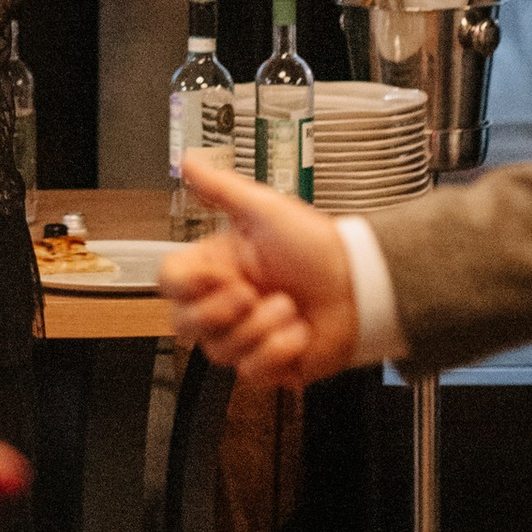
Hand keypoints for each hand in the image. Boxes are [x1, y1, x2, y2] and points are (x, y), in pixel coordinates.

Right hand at [162, 157, 364, 391]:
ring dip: (262, 326)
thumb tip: (188, 161)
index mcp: (215, 267)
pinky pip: (251, 371)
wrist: (361, 284)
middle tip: (251, 292)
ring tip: (289, 306)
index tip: (221, 272)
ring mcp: (244, 336)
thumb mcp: (265, 209)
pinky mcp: (266, 364)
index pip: (170, 282)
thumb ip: (221, 188)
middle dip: (223, 310)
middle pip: (183, 324)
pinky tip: (298, 330)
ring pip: (219, 350)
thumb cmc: (316, 245)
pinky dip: (280, 349)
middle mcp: (223, 304)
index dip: (190, 283)